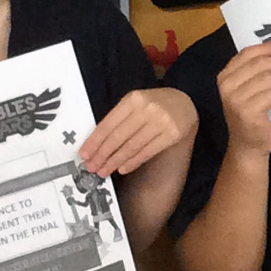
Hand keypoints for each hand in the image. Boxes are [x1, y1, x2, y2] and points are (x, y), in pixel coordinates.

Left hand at [79, 88, 197, 176]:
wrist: (185, 102)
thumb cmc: (155, 104)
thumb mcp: (136, 103)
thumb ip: (120, 118)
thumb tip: (97, 143)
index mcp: (133, 99)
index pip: (109, 123)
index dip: (94, 141)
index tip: (85, 154)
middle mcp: (147, 109)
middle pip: (118, 136)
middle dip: (102, 154)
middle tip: (92, 167)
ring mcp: (161, 122)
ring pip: (132, 146)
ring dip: (115, 161)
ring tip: (104, 171)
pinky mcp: (172, 134)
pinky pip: (147, 152)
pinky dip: (133, 162)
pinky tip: (123, 168)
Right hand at [218, 41, 270, 155]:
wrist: (247, 145)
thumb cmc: (251, 115)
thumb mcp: (249, 89)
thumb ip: (256, 71)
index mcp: (225, 76)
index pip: (247, 54)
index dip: (266, 47)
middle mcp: (227, 86)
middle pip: (260, 64)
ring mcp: (236, 99)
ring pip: (268, 79)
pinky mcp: (247, 112)